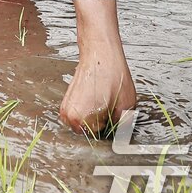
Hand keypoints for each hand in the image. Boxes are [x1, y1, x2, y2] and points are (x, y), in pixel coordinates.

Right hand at [60, 0, 136, 134]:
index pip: (99, 139)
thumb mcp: (126, 106)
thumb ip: (123, 128)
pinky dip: (91, 110)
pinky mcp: (67, 101)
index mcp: (81, 120)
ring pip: (85, 124)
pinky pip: (81, 115)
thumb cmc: (112, 75)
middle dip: (103, 126)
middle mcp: (68, 117)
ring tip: (106, 102)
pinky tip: (99, 98)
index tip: (117, 123)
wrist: (99, 51)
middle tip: (112, 110)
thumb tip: (122, 140)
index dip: (112, 132)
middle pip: (90, 133)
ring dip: (97, 118)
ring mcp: (65, 109)